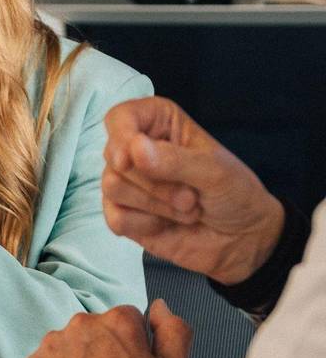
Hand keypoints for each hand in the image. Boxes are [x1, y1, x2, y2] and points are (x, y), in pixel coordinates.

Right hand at [102, 96, 283, 284]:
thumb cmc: (235, 194)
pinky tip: (166, 225)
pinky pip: (114, 217)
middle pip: (114, 158)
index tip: (128, 159)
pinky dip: (145, 225)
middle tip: (190, 195)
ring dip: (156, 205)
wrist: (244, 240)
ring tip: (186, 209)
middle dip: (155, 183)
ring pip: (112, 187)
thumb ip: (173, 160)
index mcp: (159, 125)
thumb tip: (133, 149)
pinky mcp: (123, 214)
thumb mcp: (214, 171)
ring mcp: (128, 184)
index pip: (121, 117)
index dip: (120, 135)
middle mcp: (136, 151)